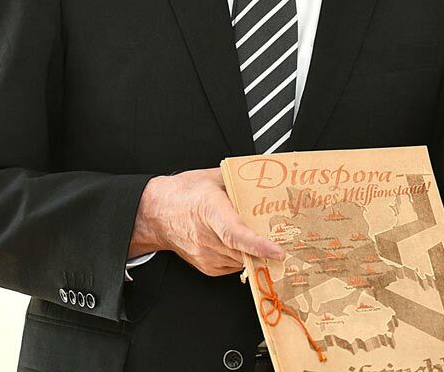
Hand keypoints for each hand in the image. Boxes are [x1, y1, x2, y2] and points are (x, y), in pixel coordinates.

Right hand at [128, 168, 284, 276]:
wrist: (155, 213)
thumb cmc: (183, 194)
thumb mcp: (214, 177)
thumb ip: (239, 180)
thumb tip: (264, 178)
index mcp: (210, 210)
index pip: (236, 234)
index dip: (259, 245)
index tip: (278, 250)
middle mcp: (207, 237)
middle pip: (245, 251)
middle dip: (268, 250)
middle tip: (287, 242)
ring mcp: (206, 255)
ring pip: (242, 261)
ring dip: (257, 254)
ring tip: (268, 240)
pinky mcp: (206, 266)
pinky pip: (234, 266)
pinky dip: (245, 257)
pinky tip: (247, 245)